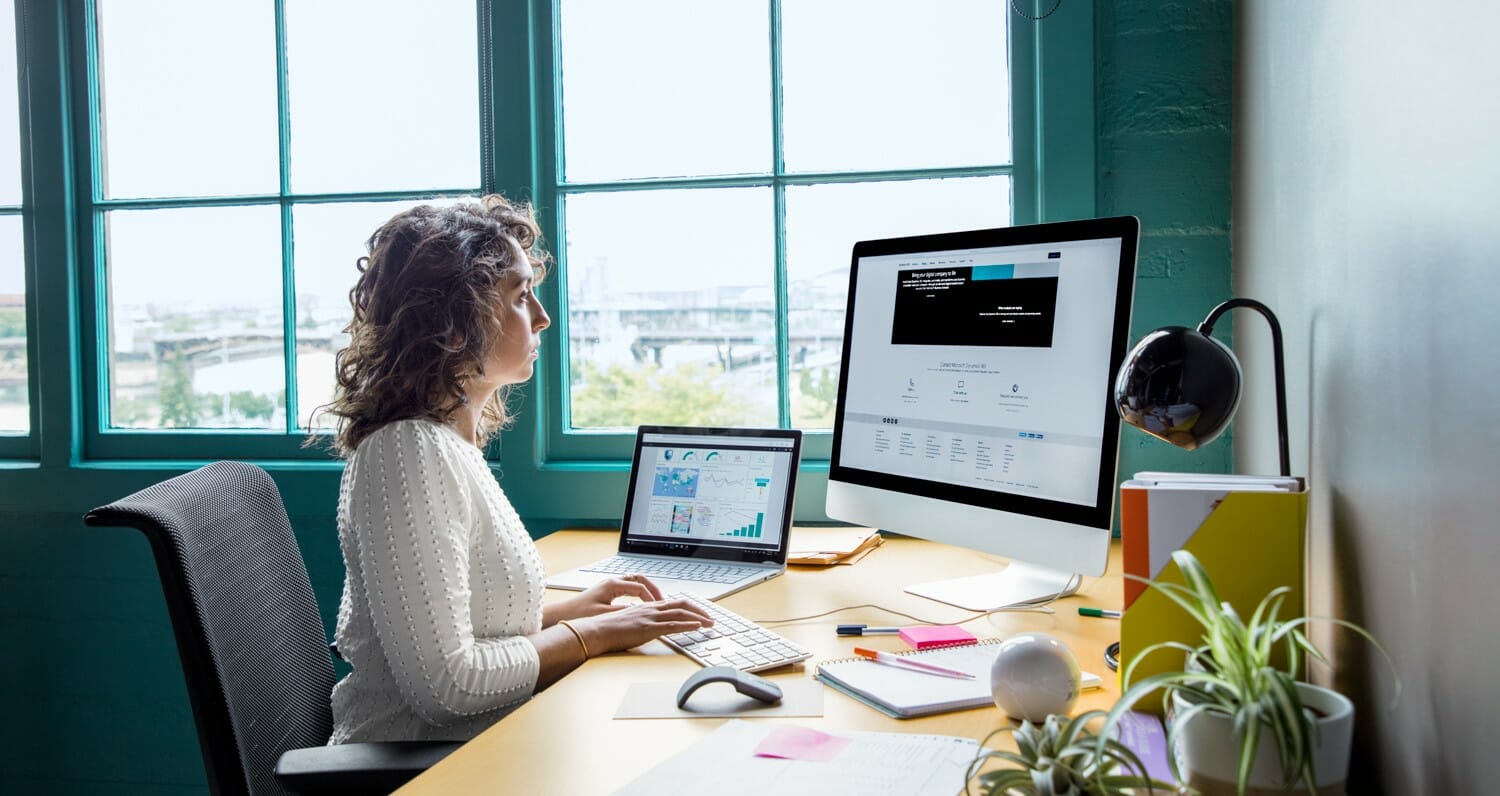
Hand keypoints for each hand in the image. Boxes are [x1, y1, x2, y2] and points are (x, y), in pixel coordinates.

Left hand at [555, 573, 664, 620]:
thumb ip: (624, 612)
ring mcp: (610, 586)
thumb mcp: (604, 615)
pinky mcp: (607, 593)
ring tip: (656, 604)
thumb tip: (641, 613)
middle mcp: (612, 582)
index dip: (652, 597)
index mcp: (613, 585)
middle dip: (653, 590)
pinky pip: (629, 590)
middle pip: (640, 580)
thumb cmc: (579, 614)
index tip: (659, 607)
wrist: (562, 615)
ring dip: (646, 592)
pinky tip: (641, 608)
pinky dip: (639, 596)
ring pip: (635, 583)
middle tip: (663, 602)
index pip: (640, 586)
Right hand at [574, 596, 713, 654]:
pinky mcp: (648, 628)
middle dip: (699, 611)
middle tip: (710, 618)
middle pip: (681, 605)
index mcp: (647, 607)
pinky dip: (687, 625)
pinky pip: (672, 625)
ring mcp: (650, 618)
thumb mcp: (629, 623)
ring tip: (710, 624)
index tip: (700, 614)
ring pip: (680, 613)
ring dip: (699, 618)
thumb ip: (641, 624)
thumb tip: (649, 629)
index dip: (689, 607)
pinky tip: (697, 627)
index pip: (673, 603)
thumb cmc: (608, 630)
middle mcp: (651, 609)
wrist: (596, 631)